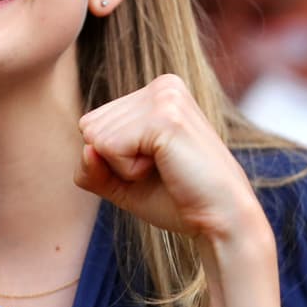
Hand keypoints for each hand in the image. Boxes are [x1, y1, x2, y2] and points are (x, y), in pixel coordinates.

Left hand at [75, 74, 264, 241]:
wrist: (222, 220)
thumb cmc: (176, 200)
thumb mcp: (121, 182)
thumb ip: (91, 167)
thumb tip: (85, 149)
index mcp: (156, 92)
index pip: (92, 123)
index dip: (111, 158)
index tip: (152, 166)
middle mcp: (162, 85)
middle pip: (90, 127)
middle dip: (115, 162)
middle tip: (159, 171)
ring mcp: (164, 97)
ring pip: (96, 137)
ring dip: (124, 167)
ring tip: (164, 169)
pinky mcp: (164, 117)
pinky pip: (109, 147)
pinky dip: (129, 171)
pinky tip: (165, 169)